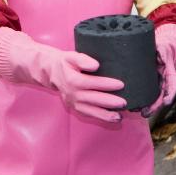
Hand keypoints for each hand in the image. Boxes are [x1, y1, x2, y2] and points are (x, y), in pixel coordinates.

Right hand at [0, 27, 126, 121]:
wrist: (51, 72)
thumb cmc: (65, 62)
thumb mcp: (71, 56)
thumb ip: (83, 59)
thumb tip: (96, 65)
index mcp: (72, 79)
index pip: (90, 83)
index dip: (106, 84)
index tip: (120, 84)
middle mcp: (72, 93)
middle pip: (92, 99)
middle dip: (109, 102)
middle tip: (124, 102)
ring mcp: (72, 102)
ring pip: (90, 111)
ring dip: (105, 115)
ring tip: (119, 117)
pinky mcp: (74, 107)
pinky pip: (88, 114)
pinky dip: (100, 117)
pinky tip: (112, 119)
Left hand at [142, 24, 175, 116]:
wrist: (158, 49)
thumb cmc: (160, 47)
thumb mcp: (161, 47)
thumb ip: (161, 50)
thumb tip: (160, 55)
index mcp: (169, 73)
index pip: (172, 85)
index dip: (170, 94)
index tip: (166, 102)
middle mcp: (164, 80)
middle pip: (162, 96)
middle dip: (155, 106)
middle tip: (146, 113)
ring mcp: (156, 84)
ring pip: (154, 98)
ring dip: (148, 108)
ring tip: (140, 113)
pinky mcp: (147, 84)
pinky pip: (146, 95)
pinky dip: (141, 102)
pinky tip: (133, 108)